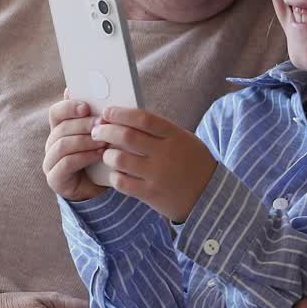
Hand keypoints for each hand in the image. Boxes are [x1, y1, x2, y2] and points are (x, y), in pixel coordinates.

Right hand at [43, 90, 108, 200]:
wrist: (99, 188)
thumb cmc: (100, 157)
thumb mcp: (100, 136)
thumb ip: (97, 118)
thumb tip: (100, 92)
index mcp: (59, 129)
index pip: (56, 112)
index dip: (69, 107)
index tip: (86, 107)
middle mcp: (51, 144)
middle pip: (61, 128)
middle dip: (83, 125)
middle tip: (103, 124)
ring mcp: (50, 161)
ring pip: (62, 145)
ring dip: (85, 141)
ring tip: (104, 141)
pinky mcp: (55, 178)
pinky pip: (66, 163)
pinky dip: (84, 157)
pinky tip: (99, 155)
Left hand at [89, 106, 215, 220]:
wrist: (209, 196)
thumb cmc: (193, 163)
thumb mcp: (184, 139)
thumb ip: (159, 130)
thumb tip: (126, 119)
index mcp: (175, 136)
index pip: (142, 118)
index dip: (121, 113)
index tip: (107, 112)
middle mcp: (165, 153)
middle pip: (126, 136)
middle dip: (106, 131)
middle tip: (97, 130)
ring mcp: (157, 175)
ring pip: (119, 159)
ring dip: (107, 154)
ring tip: (107, 154)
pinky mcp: (150, 194)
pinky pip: (121, 182)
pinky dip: (114, 176)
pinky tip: (117, 173)